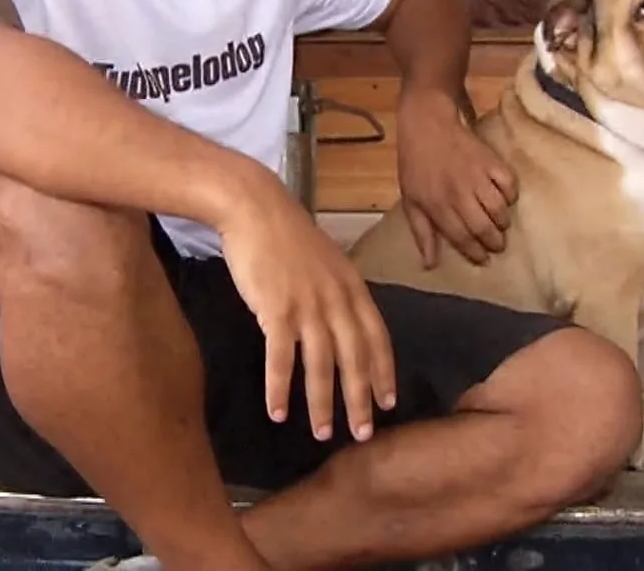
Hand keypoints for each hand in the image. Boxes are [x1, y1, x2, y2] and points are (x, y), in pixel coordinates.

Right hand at [217, 168, 397, 442]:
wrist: (254, 208)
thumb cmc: (286, 235)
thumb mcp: (326, 261)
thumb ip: (338, 292)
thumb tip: (344, 322)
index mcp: (352, 287)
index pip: (377, 338)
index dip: (383, 372)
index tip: (388, 403)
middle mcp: (336, 300)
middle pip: (354, 359)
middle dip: (360, 400)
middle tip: (363, 434)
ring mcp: (307, 305)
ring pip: (320, 365)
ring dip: (323, 404)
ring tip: (324, 434)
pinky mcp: (276, 309)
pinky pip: (280, 359)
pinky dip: (279, 388)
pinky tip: (278, 412)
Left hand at [393, 88, 516, 267]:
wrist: (427, 126)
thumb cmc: (415, 165)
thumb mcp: (411, 201)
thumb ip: (422, 233)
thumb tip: (430, 264)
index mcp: (437, 205)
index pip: (462, 238)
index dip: (475, 252)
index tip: (483, 259)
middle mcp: (459, 194)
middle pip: (483, 227)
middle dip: (494, 242)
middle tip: (497, 245)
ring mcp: (477, 176)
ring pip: (499, 208)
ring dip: (503, 222)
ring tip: (501, 225)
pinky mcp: (491, 161)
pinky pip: (509, 184)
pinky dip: (511, 195)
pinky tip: (505, 199)